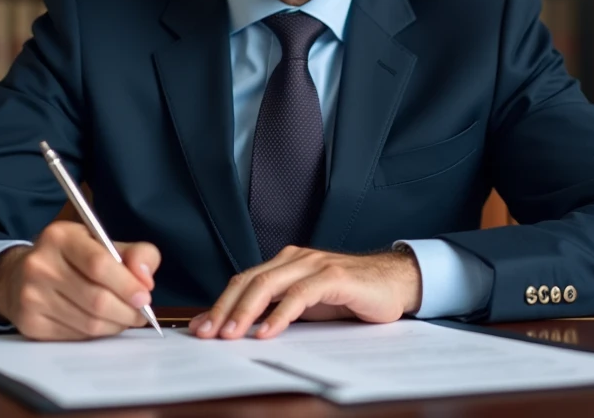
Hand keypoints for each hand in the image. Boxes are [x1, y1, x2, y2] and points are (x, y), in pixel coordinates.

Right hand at [0, 221, 159, 340]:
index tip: (144, 297)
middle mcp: (40, 265)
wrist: (18, 275)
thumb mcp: (102, 243)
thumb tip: (145, 280)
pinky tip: (99, 323)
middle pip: (96, 299)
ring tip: (122, 318)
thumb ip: (135, 254)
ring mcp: (31, 296)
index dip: (127, 285)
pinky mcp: (29, 323)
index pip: (99, 264)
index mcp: (60, 237)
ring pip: (88, 323)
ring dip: (114, 325)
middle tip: (140, 313)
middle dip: (127, 311)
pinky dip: (95, 335)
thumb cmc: (70, 258)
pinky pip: (75, 337)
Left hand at [188, 245, 421, 340]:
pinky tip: (268, 331)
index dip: (219, 304)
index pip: (243, 281)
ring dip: (246, 311)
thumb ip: (275, 311)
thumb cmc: (349, 295)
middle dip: (224, 309)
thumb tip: (238, 329)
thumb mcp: (306, 305)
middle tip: (207, 334)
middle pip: (249, 281)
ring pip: (269, 284)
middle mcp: (295, 259)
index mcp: (285, 263)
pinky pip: (300, 294)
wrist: (393, 283)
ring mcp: (314, 264)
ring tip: (230, 334)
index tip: (200, 328)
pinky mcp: (334, 276)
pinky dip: (281, 313)